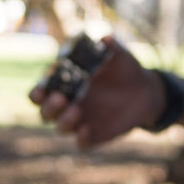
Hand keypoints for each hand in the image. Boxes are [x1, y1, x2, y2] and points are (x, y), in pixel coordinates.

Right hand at [28, 38, 164, 148]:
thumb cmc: (124, 68)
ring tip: (77, 110)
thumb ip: (110, 46)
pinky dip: (81, 140)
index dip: (37, 93)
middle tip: (61, 98)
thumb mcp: (119, 55)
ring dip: (64, 121)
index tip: (41, 90)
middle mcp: (68, 104)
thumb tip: (105, 38)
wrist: (146, 90)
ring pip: (61, 128)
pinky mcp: (95, 135)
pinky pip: (82, 144)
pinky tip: (86, 130)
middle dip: (49, 107)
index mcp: (65, 84)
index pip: (41, 92)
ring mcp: (80, 121)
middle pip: (45, 113)